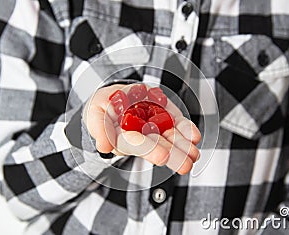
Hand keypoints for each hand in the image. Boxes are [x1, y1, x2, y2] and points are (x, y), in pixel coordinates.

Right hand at [83, 84, 200, 173]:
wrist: (113, 97)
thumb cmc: (102, 109)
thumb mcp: (94, 114)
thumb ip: (98, 128)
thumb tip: (103, 146)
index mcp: (124, 139)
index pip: (138, 146)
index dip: (150, 150)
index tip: (163, 157)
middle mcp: (142, 136)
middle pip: (159, 146)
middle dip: (173, 155)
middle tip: (186, 164)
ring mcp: (155, 126)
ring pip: (171, 138)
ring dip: (184, 146)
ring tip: (194, 154)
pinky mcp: (164, 116)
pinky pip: (177, 124)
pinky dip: (186, 130)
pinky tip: (194, 137)